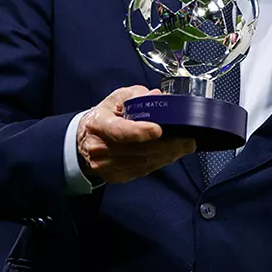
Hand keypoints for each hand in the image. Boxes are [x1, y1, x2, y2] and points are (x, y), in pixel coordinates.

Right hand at [77, 86, 195, 184]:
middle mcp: (100, 147)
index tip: (159, 129)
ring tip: (184, 146)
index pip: (120, 131)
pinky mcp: (115, 176)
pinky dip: (159, 162)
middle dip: (168, 145)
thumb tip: (157, 97)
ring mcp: (106, 165)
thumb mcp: (116, 99)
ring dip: (168, 155)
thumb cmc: (103, 118)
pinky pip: (143, 170)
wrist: (84, 141)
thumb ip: (136, 95)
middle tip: (188, 140)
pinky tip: (170, 155)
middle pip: (139, 149)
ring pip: (144, 162)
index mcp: (99, 124)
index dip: (140, 131)